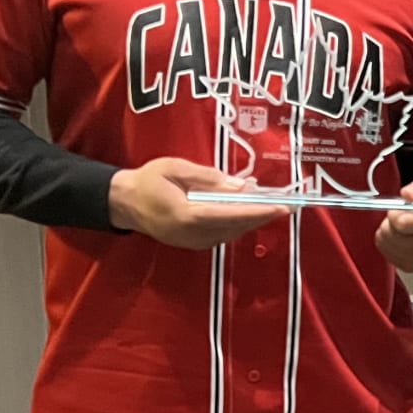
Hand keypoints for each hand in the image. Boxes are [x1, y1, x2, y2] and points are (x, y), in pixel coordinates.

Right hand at [109, 157, 287, 249]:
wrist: (123, 203)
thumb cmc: (148, 180)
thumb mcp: (176, 168)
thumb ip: (209, 178)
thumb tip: (241, 186)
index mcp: (187, 215)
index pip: (230, 214)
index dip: (258, 211)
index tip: (281, 208)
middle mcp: (193, 235)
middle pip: (236, 226)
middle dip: (263, 215)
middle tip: (288, 203)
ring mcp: (193, 243)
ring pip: (232, 232)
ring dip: (253, 219)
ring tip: (273, 204)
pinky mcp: (194, 244)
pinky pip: (224, 234)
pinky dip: (239, 222)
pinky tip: (249, 210)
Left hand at [375, 174, 412, 272]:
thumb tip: (408, 195)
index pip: (402, 223)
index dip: (396, 212)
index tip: (402, 207)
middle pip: (393, 234)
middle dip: (391, 221)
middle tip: (402, 215)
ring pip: (387, 244)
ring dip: (389, 232)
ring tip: (401, 225)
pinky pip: (387, 254)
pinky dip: (389, 243)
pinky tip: (400, 236)